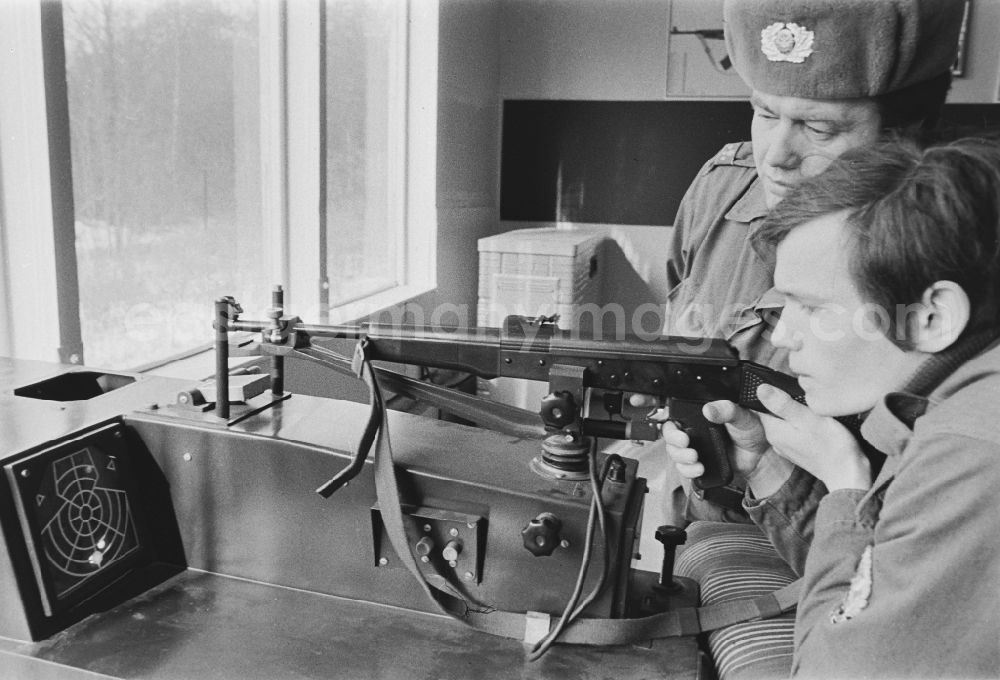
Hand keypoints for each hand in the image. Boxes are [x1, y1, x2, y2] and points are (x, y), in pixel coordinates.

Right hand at [661, 399, 789, 493]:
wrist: (762, 455)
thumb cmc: (753, 431)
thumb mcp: (742, 416)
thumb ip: (727, 410)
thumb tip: (709, 409)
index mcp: (701, 415)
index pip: (675, 417)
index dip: (672, 426)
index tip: (681, 433)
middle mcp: (695, 431)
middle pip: (670, 436)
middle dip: (674, 443)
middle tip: (685, 444)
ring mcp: (696, 448)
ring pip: (675, 454)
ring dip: (681, 458)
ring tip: (694, 458)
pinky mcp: (699, 463)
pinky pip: (685, 469)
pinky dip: (688, 470)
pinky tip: (698, 468)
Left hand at [755, 384, 870, 490]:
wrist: (848, 474)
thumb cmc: (832, 445)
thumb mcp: (808, 418)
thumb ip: (783, 404)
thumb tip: (760, 389)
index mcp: (773, 430)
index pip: (760, 404)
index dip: (772, 390)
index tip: (787, 385)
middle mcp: (775, 439)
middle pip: (772, 411)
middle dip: (784, 400)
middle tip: (804, 396)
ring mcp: (786, 446)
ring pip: (784, 420)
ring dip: (794, 411)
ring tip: (811, 407)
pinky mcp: (798, 450)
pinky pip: (794, 429)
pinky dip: (801, 422)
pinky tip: (814, 420)